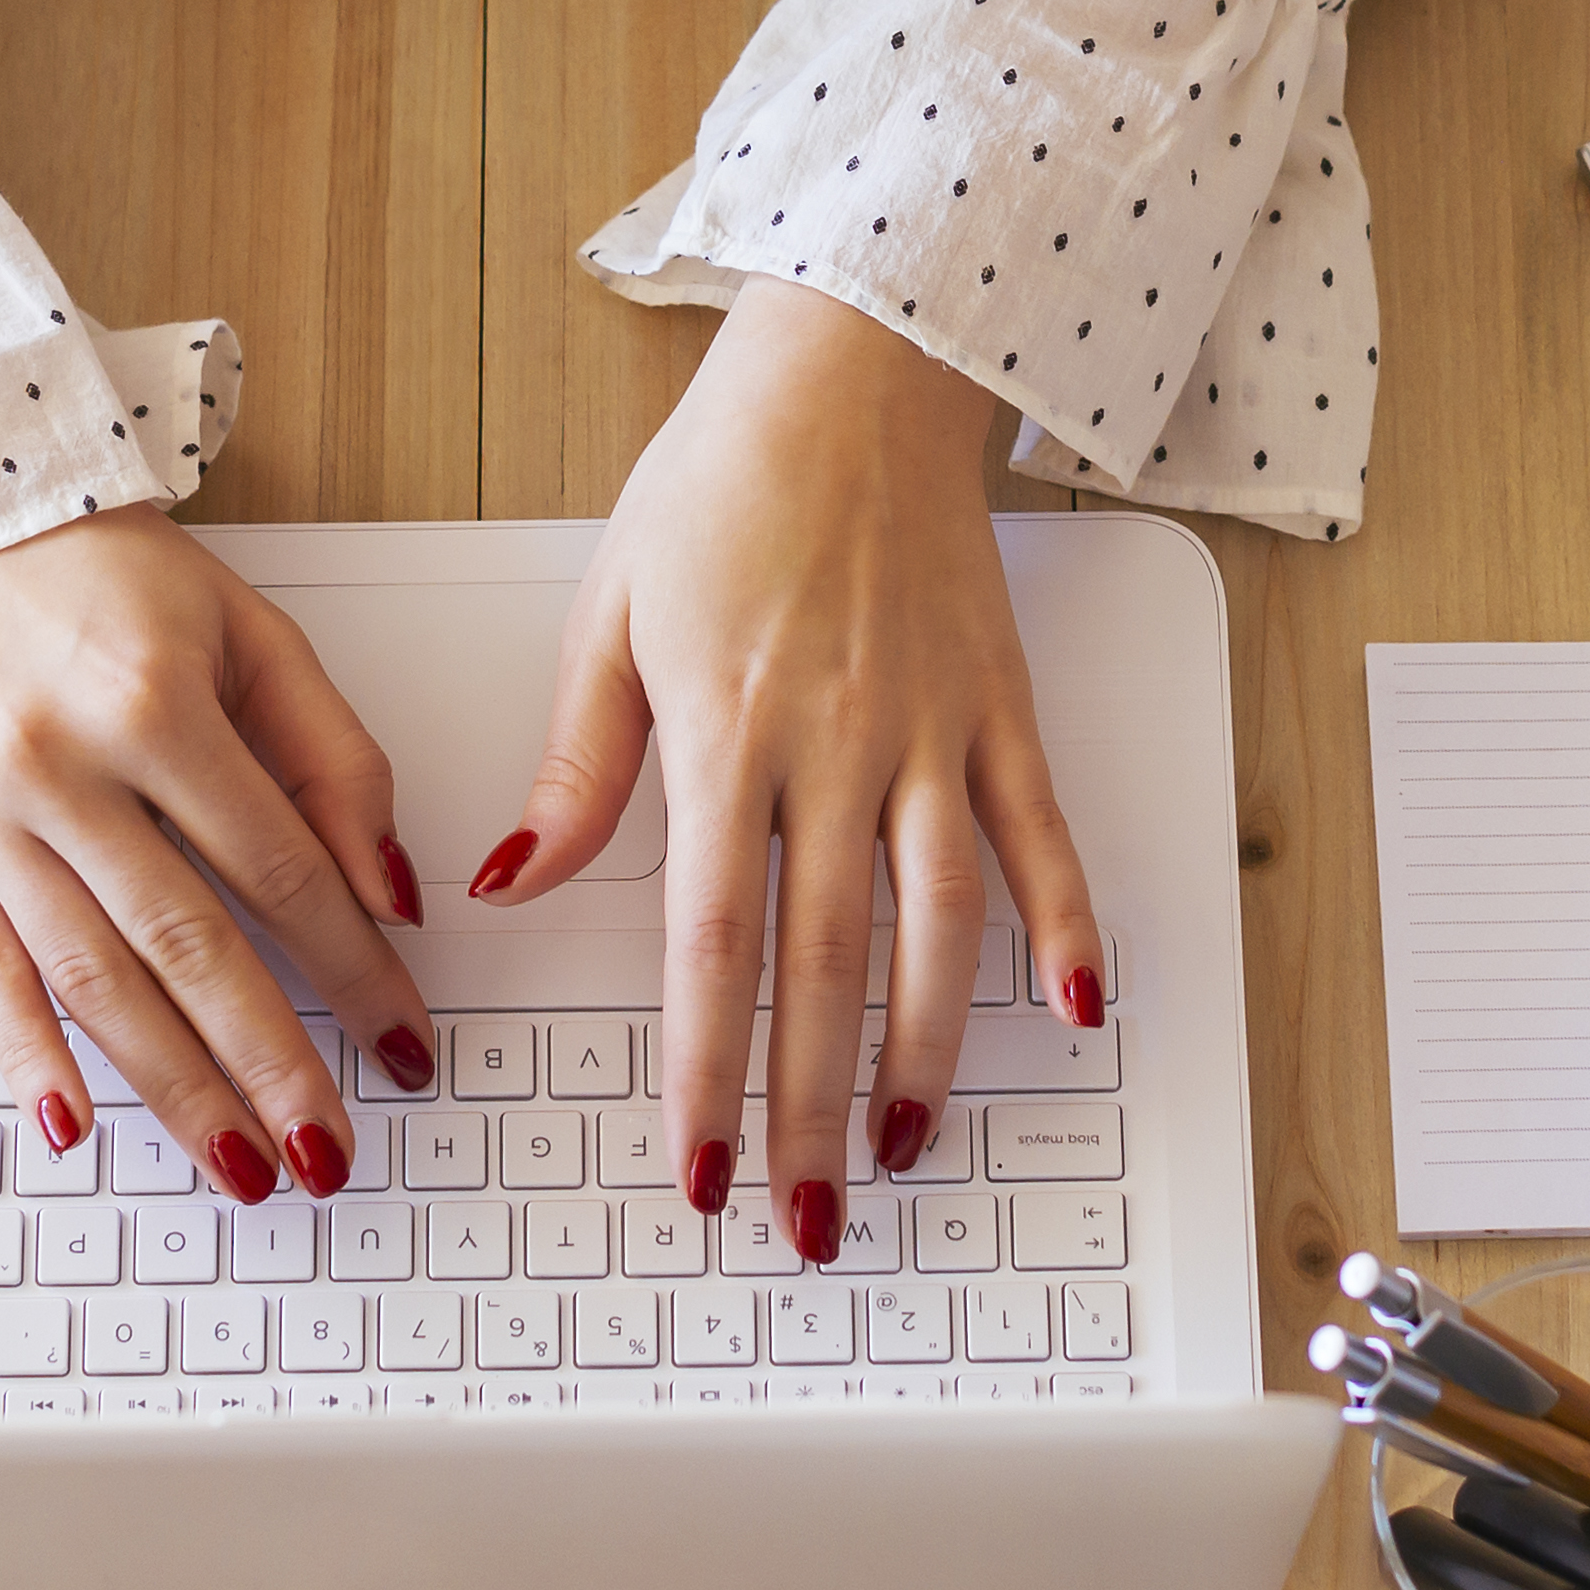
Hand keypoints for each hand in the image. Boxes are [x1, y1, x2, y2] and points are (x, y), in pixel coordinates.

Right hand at [0, 511, 436, 1203]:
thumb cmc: (105, 577)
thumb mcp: (249, 633)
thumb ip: (333, 756)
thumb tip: (389, 892)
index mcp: (156, 704)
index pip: (281, 872)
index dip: (354, 969)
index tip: (401, 1042)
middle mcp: (63, 765)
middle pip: (188, 946)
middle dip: (270, 1062)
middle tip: (327, 1148)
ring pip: (92, 981)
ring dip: (173, 1088)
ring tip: (239, 1164)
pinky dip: (26, 1057)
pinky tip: (75, 1124)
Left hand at [499, 278, 1108, 1261]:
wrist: (854, 371)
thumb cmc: (723, 482)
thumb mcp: (611, 614)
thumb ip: (577, 763)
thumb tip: (514, 882)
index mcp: (726, 732)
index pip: (710, 942)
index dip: (706, 1070)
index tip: (698, 1166)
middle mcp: (838, 745)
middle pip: (824, 966)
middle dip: (812, 1107)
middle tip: (807, 1217)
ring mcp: (932, 732)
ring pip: (939, 926)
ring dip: (927, 1052)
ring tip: (907, 1148)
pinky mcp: (1002, 707)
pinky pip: (1043, 834)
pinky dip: (1069, 923)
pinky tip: (1075, 1008)